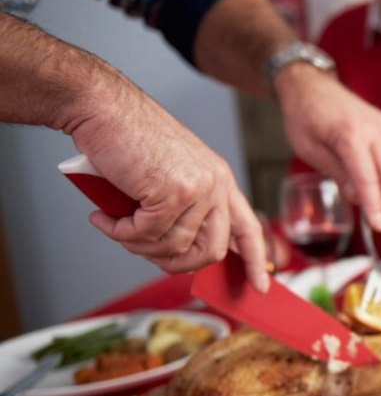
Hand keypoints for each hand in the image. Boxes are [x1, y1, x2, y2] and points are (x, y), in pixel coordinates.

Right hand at [71, 84, 269, 290]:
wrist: (104, 108)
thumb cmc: (130, 140)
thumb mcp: (171, 175)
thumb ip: (185, 208)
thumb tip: (182, 252)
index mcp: (221, 180)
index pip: (249, 228)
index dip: (255, 261)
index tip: (260, 287)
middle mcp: (216, 184)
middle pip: (210, 251)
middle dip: (176, 264)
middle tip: (143, 251)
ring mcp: (198, 189)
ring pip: (174, 247)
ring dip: (138, 245)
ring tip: (116, 226)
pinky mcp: (173, 192)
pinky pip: (147, 234)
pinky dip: (120, 232)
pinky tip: (104, 218)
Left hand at [274, 65, 380, 231]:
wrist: (310, 85)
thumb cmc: (303, 117)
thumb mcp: (310, 151)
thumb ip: (337, 174)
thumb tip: (359, 196)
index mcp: (350, 134)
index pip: (368, 179)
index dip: (373, 206)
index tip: (378, 226)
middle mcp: (373, 128)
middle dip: (379, 197)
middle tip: (358, 202)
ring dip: (380, 184)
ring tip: (355, 183)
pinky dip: (380, 170)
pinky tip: (361, 167)